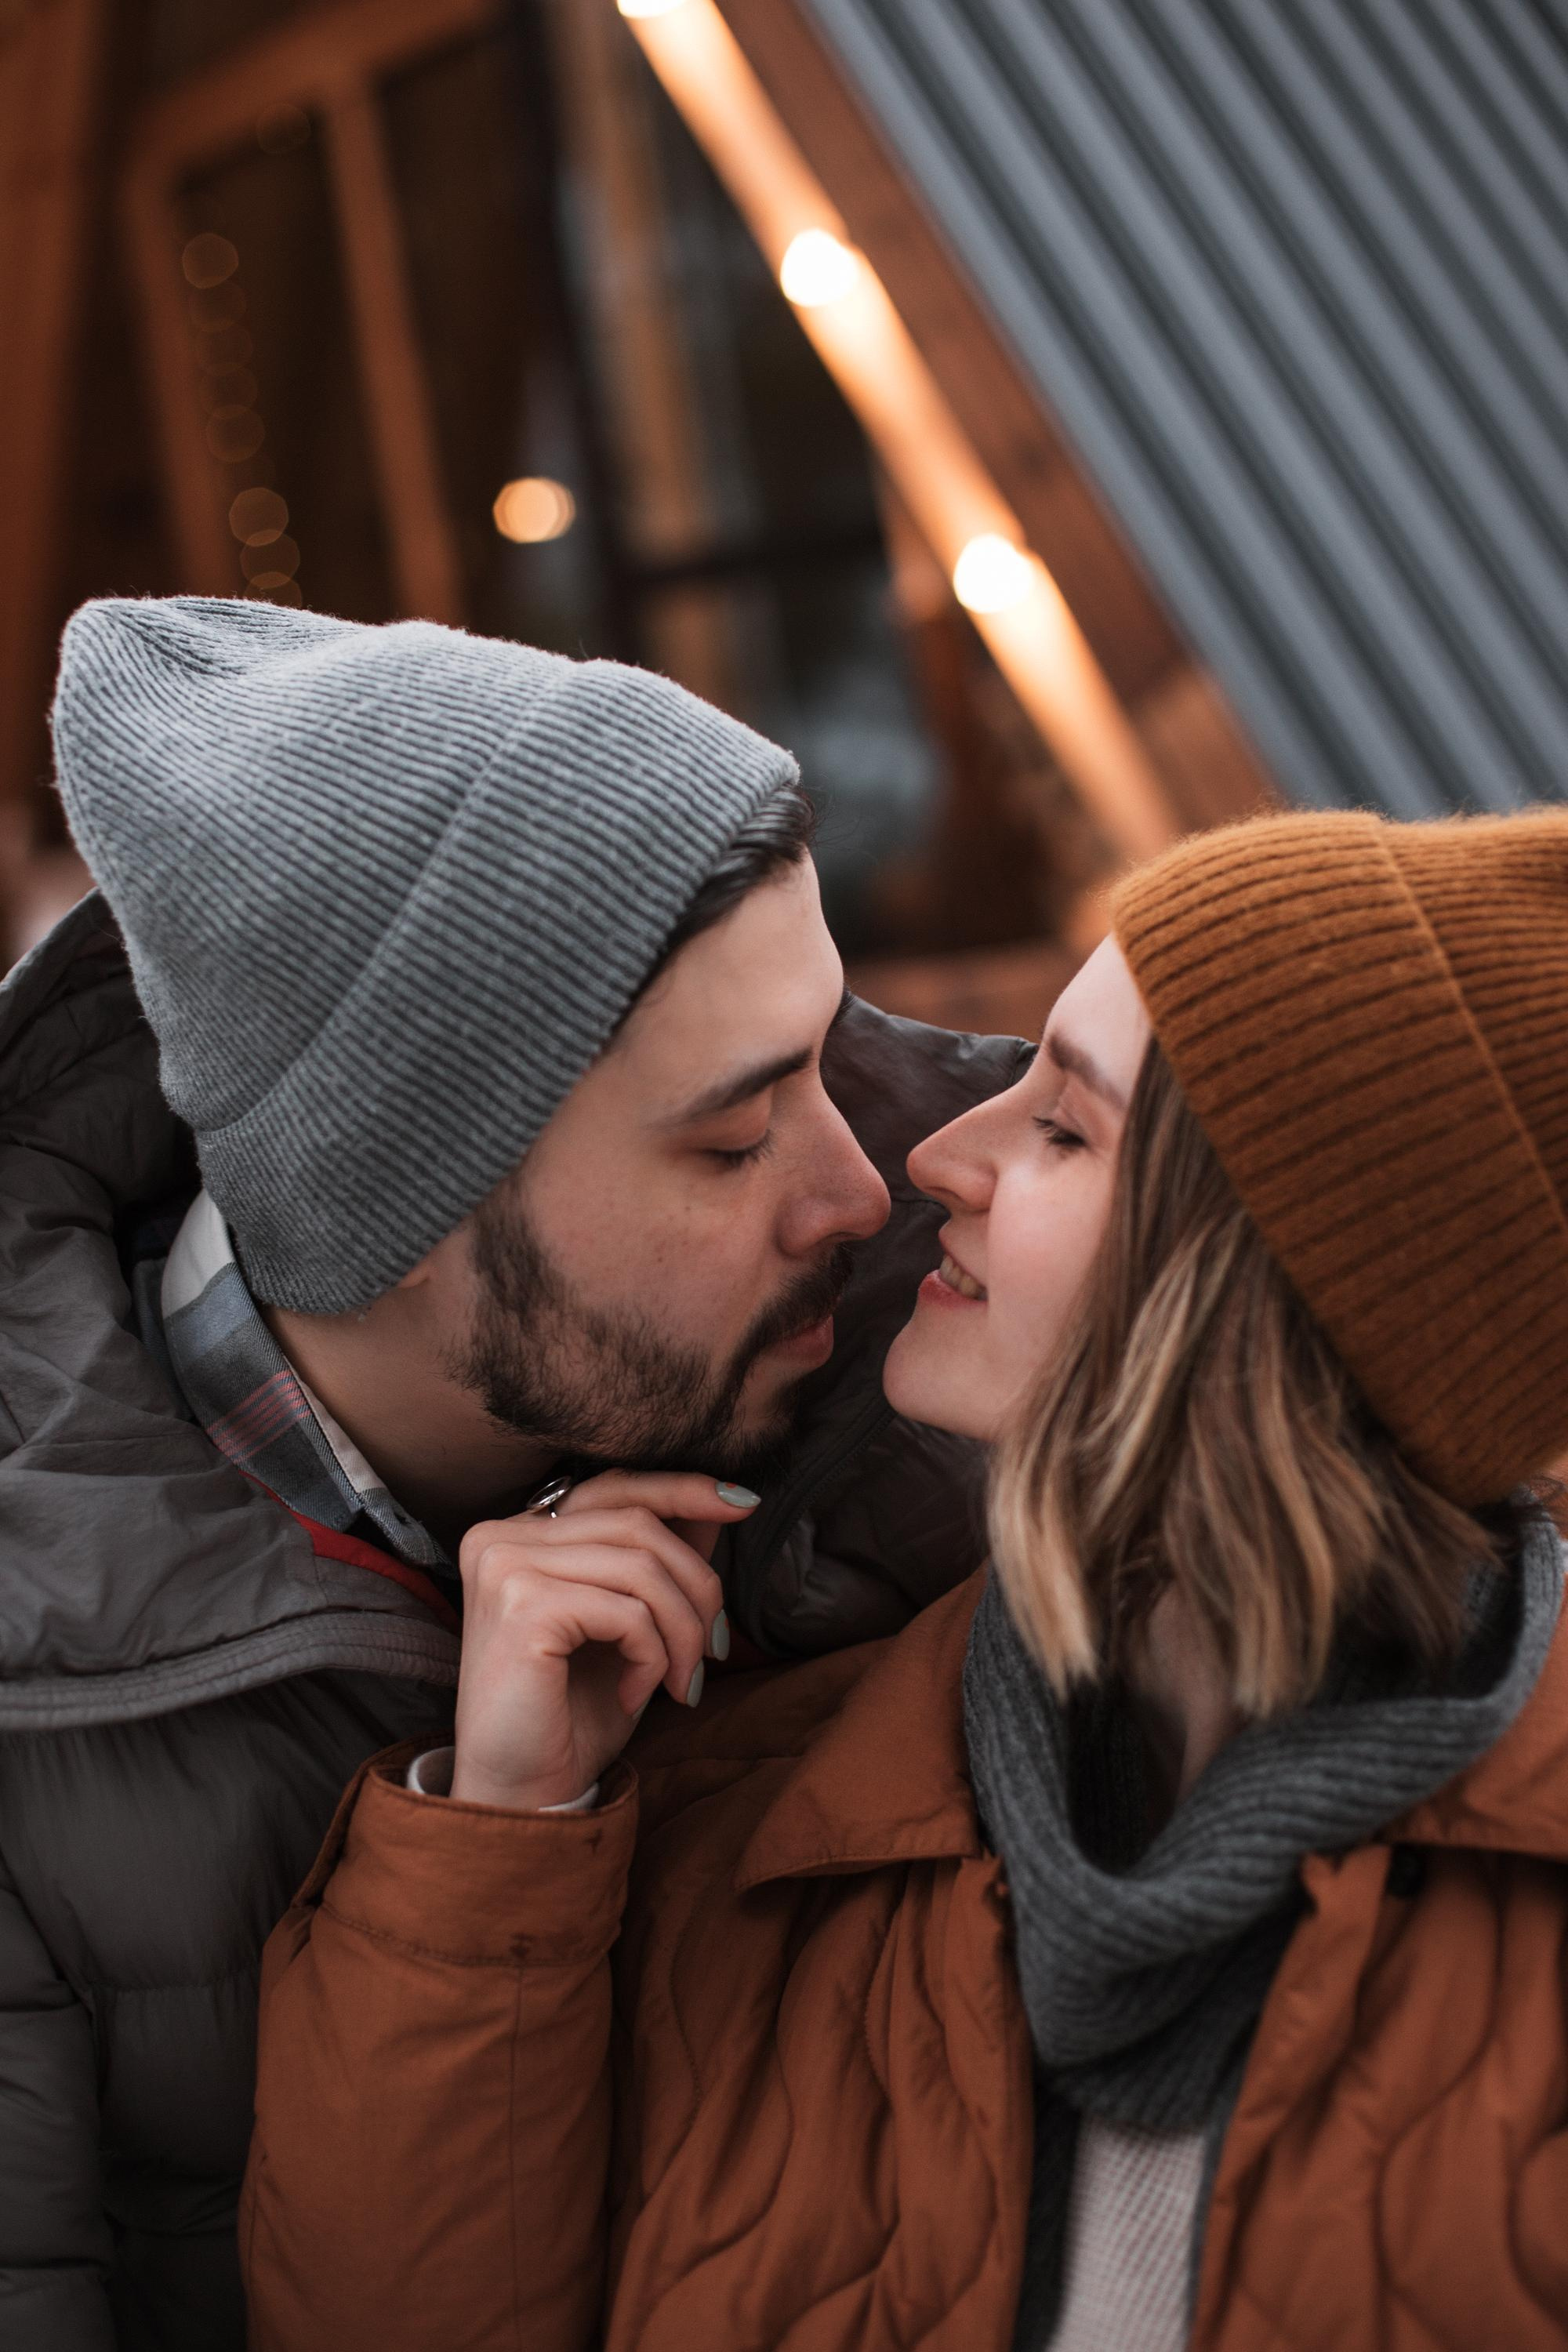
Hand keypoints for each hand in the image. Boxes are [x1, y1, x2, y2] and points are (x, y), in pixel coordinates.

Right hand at [449, 1470, 758, 1811]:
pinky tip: (637, 1694)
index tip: (744, 1502)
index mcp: (517, 1534)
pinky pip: (628, 1611)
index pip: (613, 1486)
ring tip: (684, 1682)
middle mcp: (500, 1537)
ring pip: (641, 1567)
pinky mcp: (522, 1606)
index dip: (682, 1489)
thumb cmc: (571, 1716)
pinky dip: (653, 1656)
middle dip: (698, 1586)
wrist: (522, 1796)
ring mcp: (505, 1566)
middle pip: (638, 1524)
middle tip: (716, 1649)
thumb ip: (657, 1563)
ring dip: (684, 1630)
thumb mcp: (627, 1627)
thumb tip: (720, 1504)